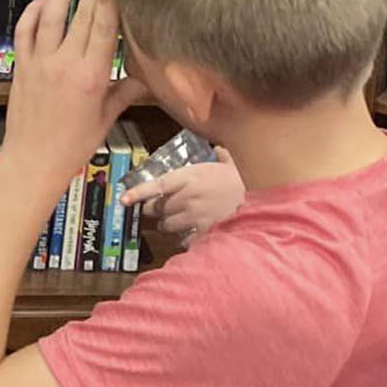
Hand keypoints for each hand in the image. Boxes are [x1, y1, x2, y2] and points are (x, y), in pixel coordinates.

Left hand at [0, 0, 147, 186]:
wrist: (32, 162)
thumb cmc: (71, 146)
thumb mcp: (107, 118)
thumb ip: (126, 90)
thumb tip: (148, 74)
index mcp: (91, 76)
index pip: (104, 26)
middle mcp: (64, 64)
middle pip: (82, 14)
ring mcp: (40, 62)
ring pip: (50, 15)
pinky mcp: (22, 65)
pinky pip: (25, 30)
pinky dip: (32, 11)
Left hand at [120, 150, 243, 237]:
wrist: (264, 204)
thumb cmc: (245, 182)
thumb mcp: (232, 164)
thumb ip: (221, 156)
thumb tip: (219, 147)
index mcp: (189, 177)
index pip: (156, 185)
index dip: (138, 193)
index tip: (123, 199)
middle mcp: (186, 197)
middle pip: (157, 208)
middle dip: (156, 209)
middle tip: (161, 207)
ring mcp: (193, 216)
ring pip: (166, 225)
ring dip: (168, 223)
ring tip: (179, 219)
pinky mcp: (202, 233)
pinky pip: (182, 239)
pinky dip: (184, 237)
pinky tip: (192, 233)